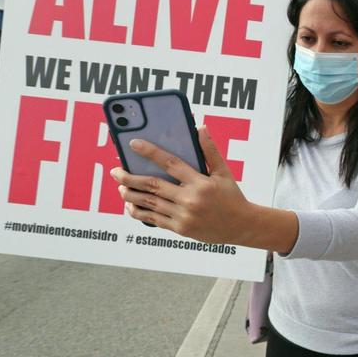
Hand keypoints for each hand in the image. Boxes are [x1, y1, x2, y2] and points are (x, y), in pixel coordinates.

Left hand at [110, 127, 250, 243]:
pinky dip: (139, 212)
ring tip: (120, 188)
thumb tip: (200, 128)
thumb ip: (210, 150)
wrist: (242, 226)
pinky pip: (153, 219)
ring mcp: (183, 216)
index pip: (170, 163)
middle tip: (116, 171)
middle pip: (152, 185)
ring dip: (130, 195)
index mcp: (201, 182)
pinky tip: (130, 205)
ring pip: (149, 203)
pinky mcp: (180, 228)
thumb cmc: (232, 196)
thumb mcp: (224, 172)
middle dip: (129, 177)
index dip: (150, 151)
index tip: (134, 144)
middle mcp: (190, 199)